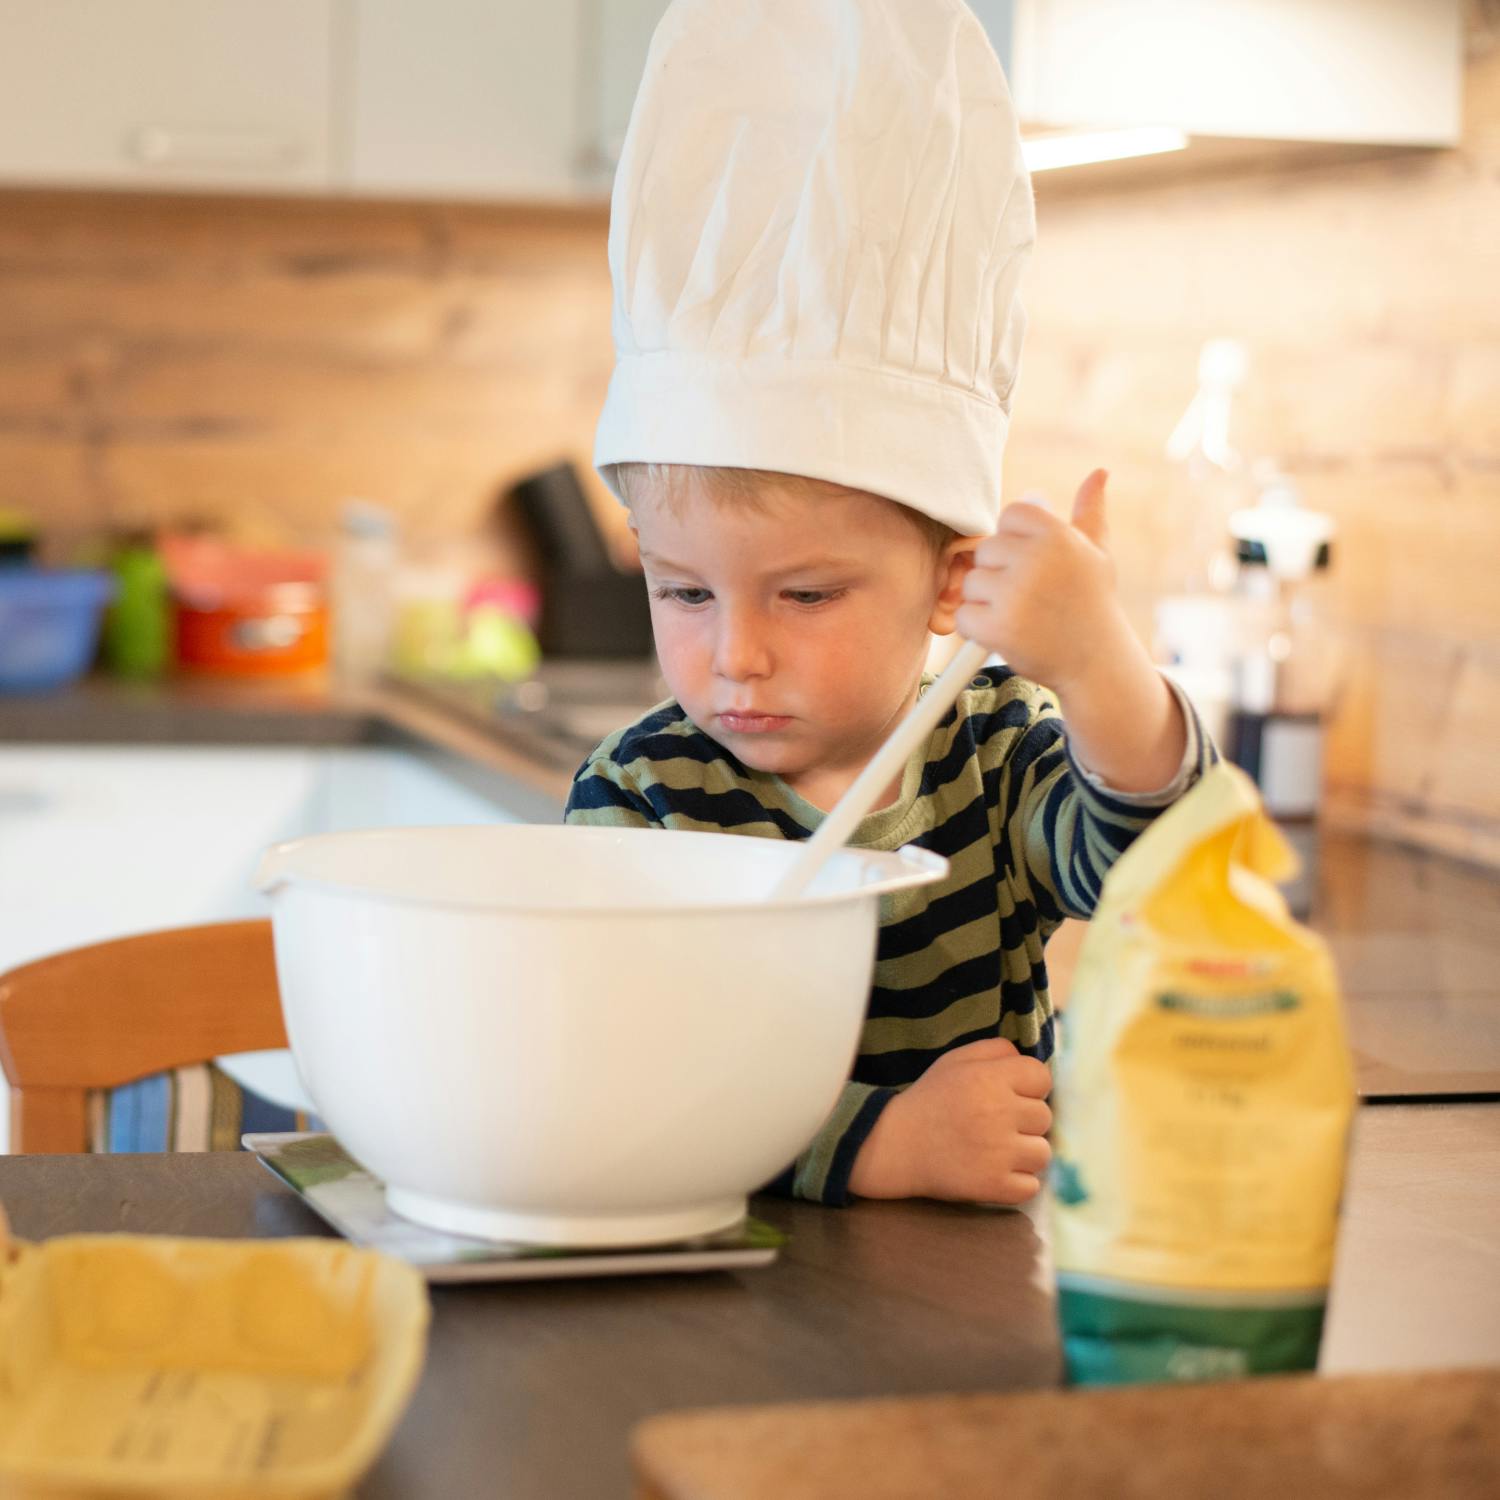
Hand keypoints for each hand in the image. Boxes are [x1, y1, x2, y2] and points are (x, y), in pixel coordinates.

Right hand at [848, 1038, 1052, 1204]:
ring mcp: (999, 1153)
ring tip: (996, 1149)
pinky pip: (1031, 1186)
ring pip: (1042, 1152)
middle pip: (1045, 1116)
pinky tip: (994, 1172)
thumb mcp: (956, 1061)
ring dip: (1024, 1152)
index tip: (1010, 1096)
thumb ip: (995, 1050)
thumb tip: (1028, 1060)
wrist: (896, 1145)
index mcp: (990, 1078)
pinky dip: (1017, 1182)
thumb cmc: (930, 1099)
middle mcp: (998, 1112)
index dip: (1029, 1086)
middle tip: (995, 1124)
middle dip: (1024, 1120)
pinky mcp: (995, 1186)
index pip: (1042, 1078)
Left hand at [954, 469, 1135, 697]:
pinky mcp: (998, 627)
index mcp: (1057, 535)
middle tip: (1030, 597)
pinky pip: (964, 616)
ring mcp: (1016, 594)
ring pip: (971, 583)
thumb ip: (1089, 512)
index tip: (1035, 566)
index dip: (1016, 542)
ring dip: (987, 602)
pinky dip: (978, 629)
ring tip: (1022, 615)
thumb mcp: (1097, 554)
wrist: (1096, 662)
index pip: (1009, 516)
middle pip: (985, 550)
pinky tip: (1008, 633)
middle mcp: (1037, 559)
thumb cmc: (1092, 603)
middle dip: (1000, 574)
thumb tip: (1099, 472)